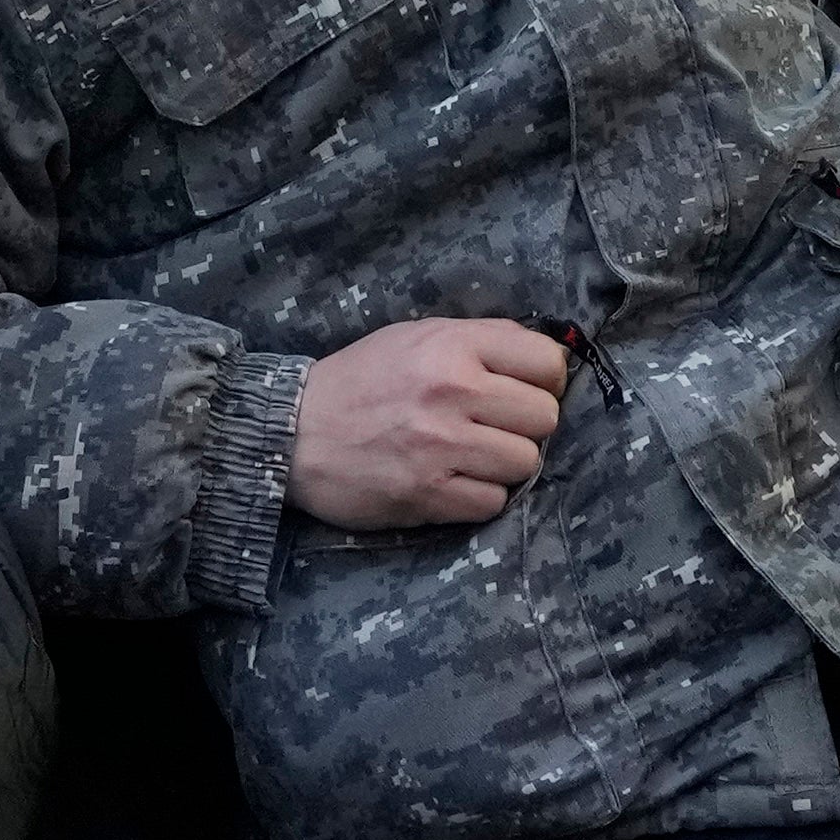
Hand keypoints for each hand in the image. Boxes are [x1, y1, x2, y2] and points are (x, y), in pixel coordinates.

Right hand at [290, 316, 567, 529]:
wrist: (293, 432)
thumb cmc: (361, 380)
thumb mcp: (415, 336)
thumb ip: (480, 339)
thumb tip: (545, 352)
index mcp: (452, 345)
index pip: (547, 363)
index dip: (545, 381)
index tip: (525, 391)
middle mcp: (452, 391)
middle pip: (544, 417)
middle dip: (527, 426)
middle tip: (497, 428)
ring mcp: (441, 446)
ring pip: (525, 462)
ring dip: (505, 464)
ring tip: (473, 456)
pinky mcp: (428, 494)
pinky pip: (493, 502)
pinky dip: (480, 497)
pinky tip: (455, 482)